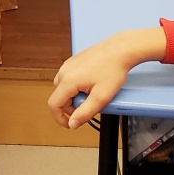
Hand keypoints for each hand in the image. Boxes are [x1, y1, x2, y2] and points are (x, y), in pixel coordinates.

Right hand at [48, 28, 166, 129]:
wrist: (120, 50)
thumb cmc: (112, 70)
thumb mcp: (101, 97)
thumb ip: (84, 113)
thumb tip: (72, 124)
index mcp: (68, 80)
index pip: (54, 104)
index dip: (60, 118)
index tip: (70, 124)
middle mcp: (64, 71)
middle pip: (59, 97)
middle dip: (72, 106)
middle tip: (90, 104)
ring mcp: (68, 64)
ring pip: (63, 88)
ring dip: (74, 96)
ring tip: (91, 93)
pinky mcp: (73, 61)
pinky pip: (68, 79)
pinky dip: (76, 86)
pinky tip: (91, 83)